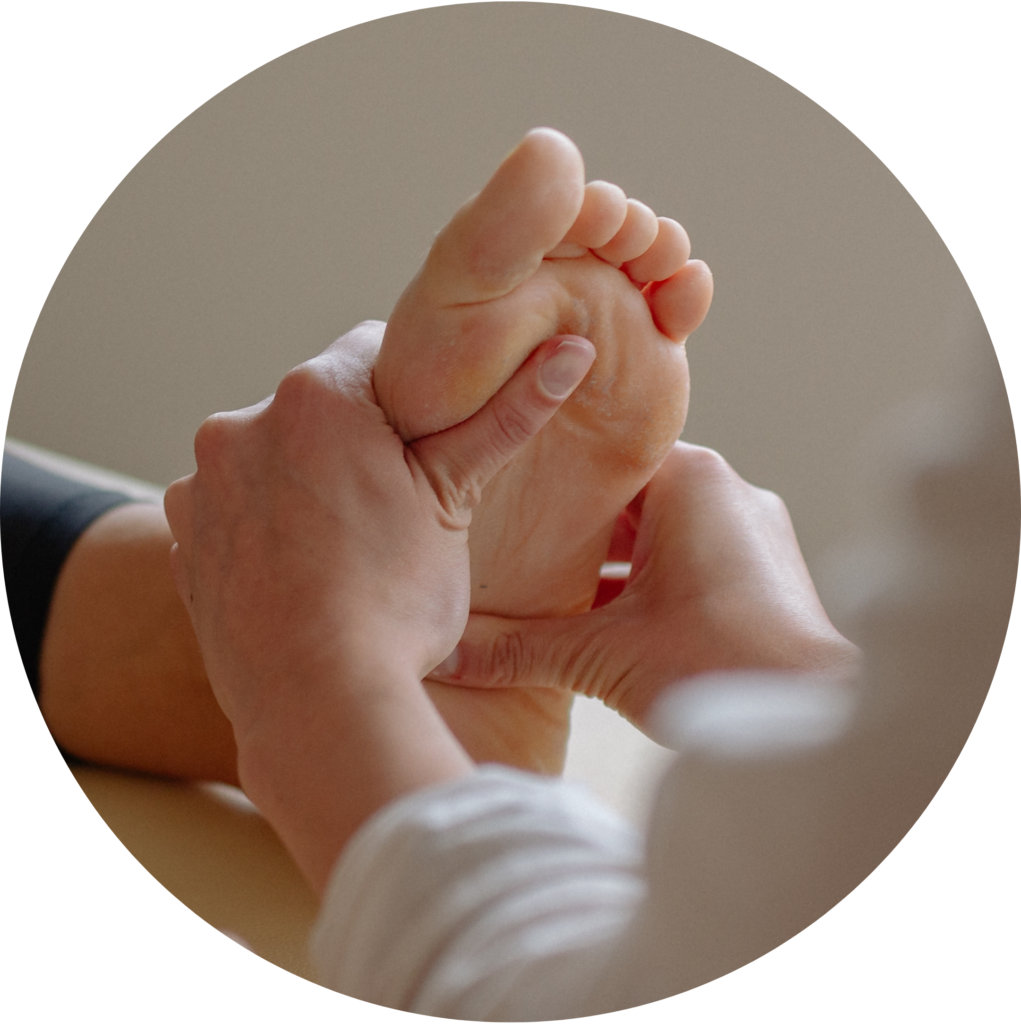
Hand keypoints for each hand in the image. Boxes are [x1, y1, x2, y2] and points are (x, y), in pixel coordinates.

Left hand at [163, 320, 594, 889]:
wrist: (316, 704)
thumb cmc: (396, 604)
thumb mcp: (456, 502)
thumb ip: (508, 416)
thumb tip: (574, 351)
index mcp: (317, 395)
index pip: (374, 348)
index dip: (411, 392)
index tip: (425, 440)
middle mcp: (243, 422)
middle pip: (320, 405)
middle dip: (355, 439)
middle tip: (393, 505)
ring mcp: (204, 482)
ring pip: (274, 453)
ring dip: (304, 478)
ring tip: (345, 546)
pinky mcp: (183, 534)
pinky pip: (233, 502)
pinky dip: (263, 520)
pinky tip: (299, 567)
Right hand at [432, 442, 859, 731]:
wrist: (813, 718)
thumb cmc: (715, 665)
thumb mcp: (600, 652)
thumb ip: (518, 649)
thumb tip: (447, 654)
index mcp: (689, 478)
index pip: (600, 456)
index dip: (549, 479)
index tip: (507, 498)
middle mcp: (726, 490)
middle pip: (626, 496)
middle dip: (575, 528)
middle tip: (517, 548)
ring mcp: (751, 529)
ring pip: (659, 530)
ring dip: (613, 562)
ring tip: (554, 589)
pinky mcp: (764, 570)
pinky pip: (691, 557)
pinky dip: (652, 580)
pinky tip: (613, 618)